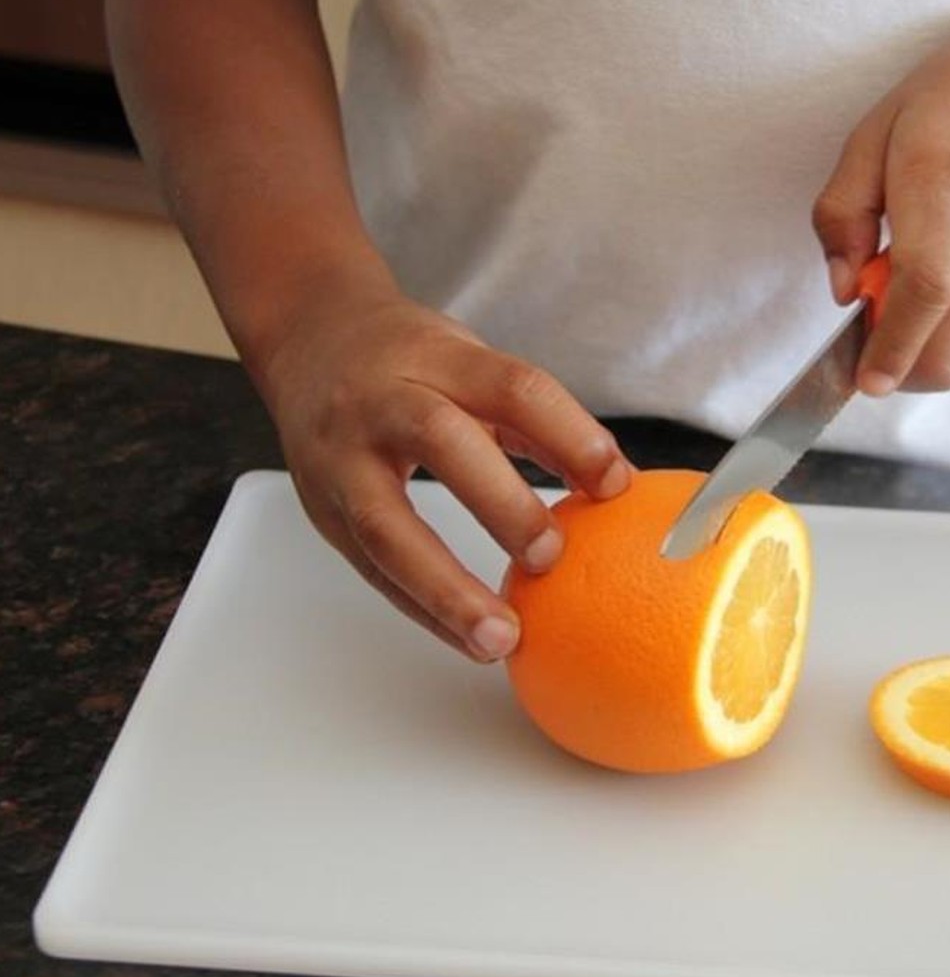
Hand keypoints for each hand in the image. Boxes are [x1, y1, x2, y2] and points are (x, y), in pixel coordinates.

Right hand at [251, 282, 631, 661]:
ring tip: (500, 639)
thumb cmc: (406, 359)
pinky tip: (466, 638)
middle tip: (552, 559)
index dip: (569, 435)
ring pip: (387, 525)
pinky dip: (423, 609)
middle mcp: (381, 402)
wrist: (308, 338)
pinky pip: (372, 569)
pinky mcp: (323, 510)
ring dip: (446, 590)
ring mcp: (341, 459)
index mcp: (435, 358)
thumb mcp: (471, 364)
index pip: (512, 388)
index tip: (615, 485)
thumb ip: (534, 420)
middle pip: (442, 442)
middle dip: (502, 505)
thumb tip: (611, 484)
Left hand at [813, 0, 949, 394]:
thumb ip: (842, 213)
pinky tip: (944, 305)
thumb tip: (844, 292)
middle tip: (875, 334)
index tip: (865, 379)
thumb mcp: (874, 133)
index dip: (892, 345)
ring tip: (911, 310)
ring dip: (929, 361)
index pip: (926, 287)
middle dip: (901, 370)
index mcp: (943, 182)